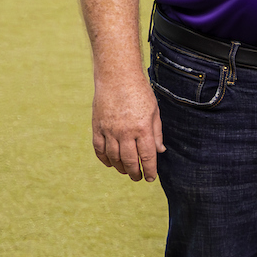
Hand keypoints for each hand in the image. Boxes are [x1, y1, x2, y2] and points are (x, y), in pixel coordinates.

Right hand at [93, 67, 164, 181]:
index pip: (147, 157)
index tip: (151, 178)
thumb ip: (156, 132)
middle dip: (135, 173)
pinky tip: (110, 163)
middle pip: (129, 160)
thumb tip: (160, 151)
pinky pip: (99, 149)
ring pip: (113, 157)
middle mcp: (125, 132)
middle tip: (137, 178)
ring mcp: (109, 130)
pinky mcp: (97, 127)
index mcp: (143, 128)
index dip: (150, 170)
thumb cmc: (140, 93)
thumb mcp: (154, 111)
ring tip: (126, 171)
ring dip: (120, 167)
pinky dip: (104, 159)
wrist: (117, 77)